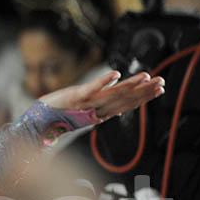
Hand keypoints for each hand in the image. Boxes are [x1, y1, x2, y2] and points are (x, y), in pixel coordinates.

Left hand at [39, 70, 164, 120]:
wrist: (37, 125)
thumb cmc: (57, 116)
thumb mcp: (81, 112)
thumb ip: (98, 108)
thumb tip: (116, 106)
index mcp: (100, 114)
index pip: (127, 104)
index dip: (144, 97)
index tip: (160, 89)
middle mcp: (96, 110)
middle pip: (125, 100)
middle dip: (144, 91)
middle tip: (162, 82)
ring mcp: (87, 104)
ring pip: (114, 95)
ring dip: (132, 85)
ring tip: (147, 76)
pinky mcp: (76, 97)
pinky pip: (93, 89)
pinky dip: (105, 82)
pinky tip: (116, 74)